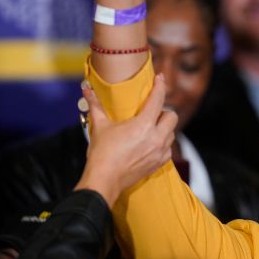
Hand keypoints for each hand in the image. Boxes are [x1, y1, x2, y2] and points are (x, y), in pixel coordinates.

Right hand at [74, 74, 177, 206]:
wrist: (105, 179)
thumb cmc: (102, 153)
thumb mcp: (100, 126)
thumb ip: (96, 105)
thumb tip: (87, 89)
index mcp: (144, 125)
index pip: (158, 100)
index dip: (160, 86)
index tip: (161, 78)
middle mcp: (156, 137)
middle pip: (172, 117)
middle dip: (164, 112)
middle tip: (151, 113)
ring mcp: (160, 151)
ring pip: (172, 133)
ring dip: (164, 128)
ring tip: (150, 129)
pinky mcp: (159, 163)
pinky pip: (169, 149)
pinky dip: (163, 144)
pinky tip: (151, 144)